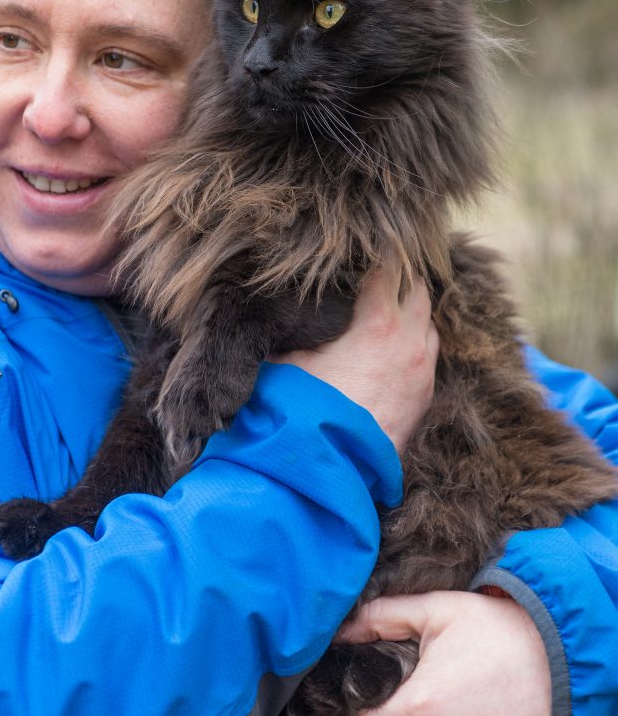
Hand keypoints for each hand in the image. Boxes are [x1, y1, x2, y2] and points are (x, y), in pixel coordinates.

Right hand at [273, 268, 438, 452]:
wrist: (331, 466)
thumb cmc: (306, 410)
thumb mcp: (289, 358)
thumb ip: (298, 326)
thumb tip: (287, 305)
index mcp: (380, 324)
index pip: (390, 268)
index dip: (376, 254)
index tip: (364, 250)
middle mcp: (411, 343)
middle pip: (418, 290)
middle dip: (399, 279)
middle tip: (377, 276)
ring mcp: (422, 371)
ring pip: (429, 323)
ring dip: (412, 313)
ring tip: (386, 311)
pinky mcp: (424, 396)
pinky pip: (429, 355)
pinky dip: (416, 343)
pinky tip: (393, 347)